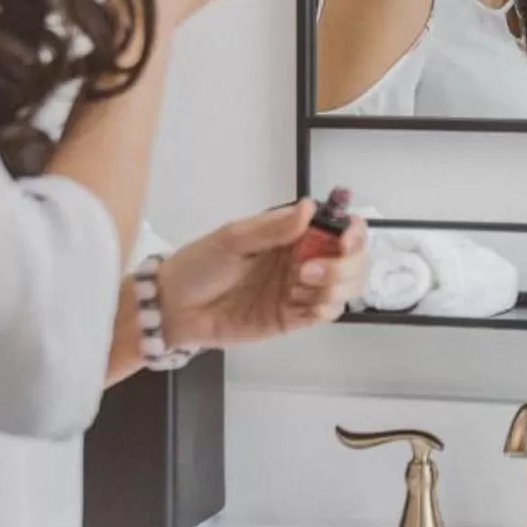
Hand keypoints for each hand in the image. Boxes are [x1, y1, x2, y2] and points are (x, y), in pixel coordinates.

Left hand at [156, 201, 368, 349]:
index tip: (345, 238)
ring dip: (335, 287)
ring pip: (344, 290)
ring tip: (300, 285)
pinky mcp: (290, 319)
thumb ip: (273, 228)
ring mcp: (298, 291)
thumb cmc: (199, 265)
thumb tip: (309, 207)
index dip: (352, 232)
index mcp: (291, 235)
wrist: (174, 307)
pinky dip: (325, 309)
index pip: (337, 229)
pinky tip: (308, 306)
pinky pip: (323, 315)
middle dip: (346, 265)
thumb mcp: (232, 239)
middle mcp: (301, 261)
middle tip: (312, 270)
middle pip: (352, 261)